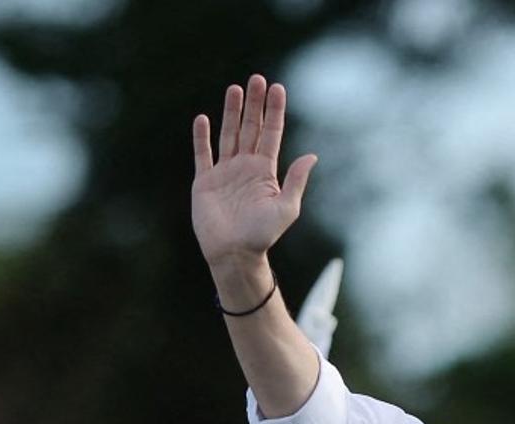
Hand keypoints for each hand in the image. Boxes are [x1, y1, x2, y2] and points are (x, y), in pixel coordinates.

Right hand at [191, 74, 316, 268]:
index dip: (274, 112)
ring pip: (229, 134)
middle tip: (257, 79)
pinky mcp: (205, 181)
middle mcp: (246, 167)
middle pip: (250, 128)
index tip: (277, 88)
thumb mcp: (286, 207)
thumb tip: (312, 156)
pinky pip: (203, 154)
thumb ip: (296, 180)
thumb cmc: (263, 235)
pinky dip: (202, 137)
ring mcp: (225, 172)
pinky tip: (204, 119)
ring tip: (235, 89)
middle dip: (254, 104)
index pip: (271, 134)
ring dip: (232, 112)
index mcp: (266, 171)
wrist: (235, 253)